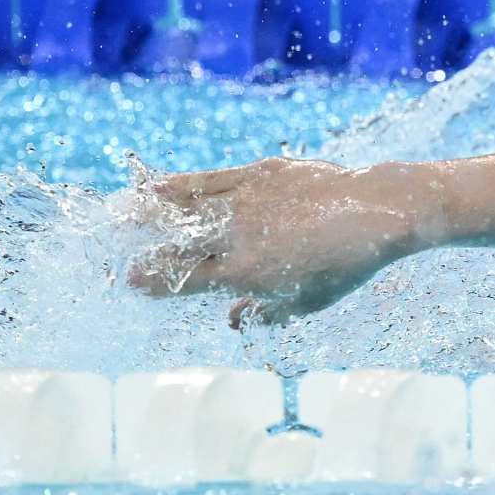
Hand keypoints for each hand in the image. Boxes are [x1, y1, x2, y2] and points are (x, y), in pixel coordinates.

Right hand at [125, 158, 429, 326]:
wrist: (377, 213)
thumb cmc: (345, 265)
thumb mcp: (306, 302)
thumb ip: (264, 313)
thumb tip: (232, 320)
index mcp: (244, 275)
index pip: (183, 281)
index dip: (152, 283)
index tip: (130, 282)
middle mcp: (237, 238)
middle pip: (176, 244)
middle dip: (143, 247)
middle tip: (117, 248)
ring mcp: (246, 202)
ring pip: (185, 206)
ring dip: (148, 210)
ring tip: (121, 211)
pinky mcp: (260, 173)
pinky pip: (211, 178)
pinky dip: (180, 183)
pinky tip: (156, 185)